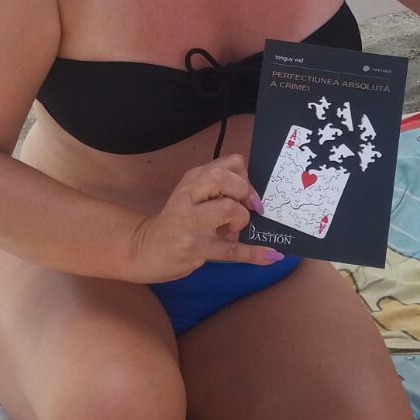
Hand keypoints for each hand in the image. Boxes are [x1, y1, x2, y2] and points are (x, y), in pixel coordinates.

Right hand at [129, 153, 280, 281]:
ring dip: (242, 219)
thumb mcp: (195, 196)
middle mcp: (190, 195)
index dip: (246, 177)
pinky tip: (271, 256)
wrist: (147, 249)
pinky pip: (231, 250)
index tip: (247, 195)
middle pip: (223, 178)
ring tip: (235, 229)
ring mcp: (190, 222)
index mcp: (194, 179)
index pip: (231, 163)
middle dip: (244, 192)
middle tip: (247, 209)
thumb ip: (220, 189)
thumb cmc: (180, 222)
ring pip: (227, 208)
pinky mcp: (195, 248)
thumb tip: (256, 198)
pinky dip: (255, 253)